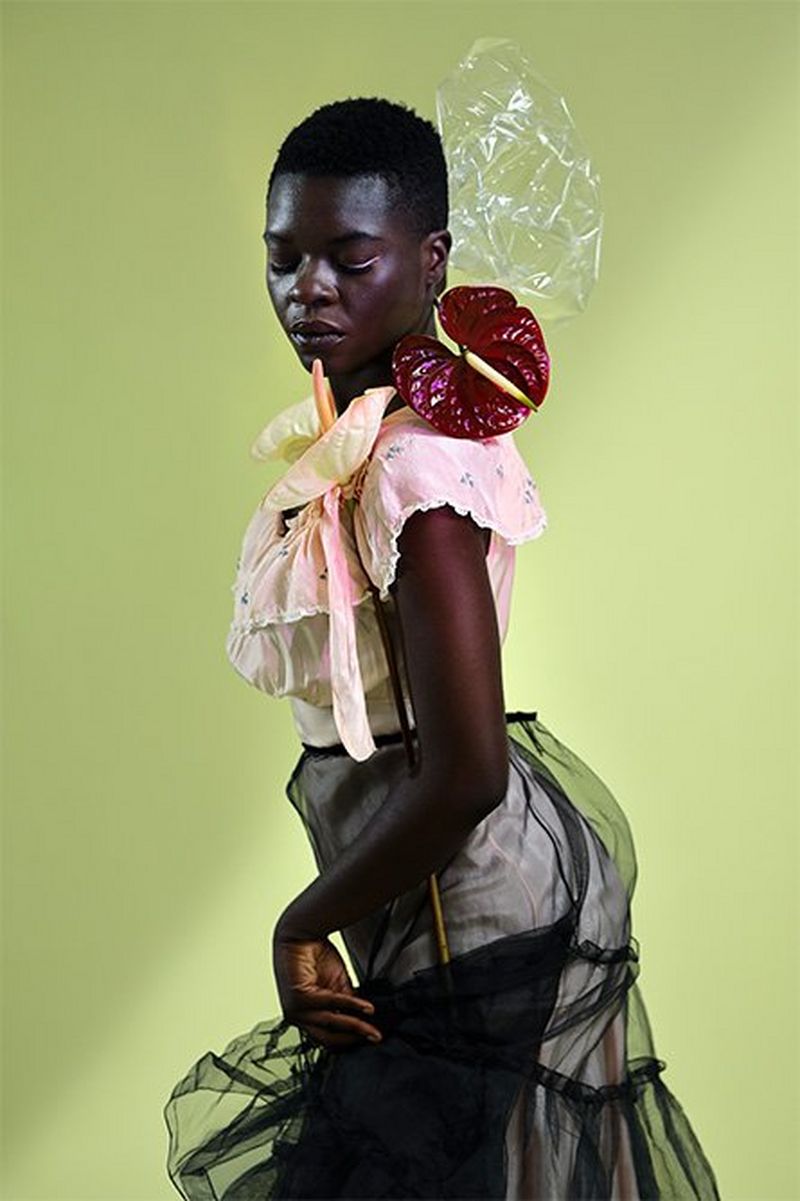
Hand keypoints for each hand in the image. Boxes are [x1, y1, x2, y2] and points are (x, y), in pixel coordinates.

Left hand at [272, 928, 382, 1050]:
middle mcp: (297, 1017)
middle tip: (375, 1037)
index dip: (350, 1040)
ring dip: (356, 1027)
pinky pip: (331, 1003)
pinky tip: (367, 1008)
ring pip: (331, 1023)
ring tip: (373, 1029)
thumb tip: (364, 1019)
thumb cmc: (314, 956)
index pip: (328, 1038)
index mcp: (305, 1016)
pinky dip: (352, 1005)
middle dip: (354, 1039)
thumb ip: (346, 1003)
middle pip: (329, 1038)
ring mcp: (296, 1009)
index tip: (370, 1037)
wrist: (300, 933)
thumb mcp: (336, 984)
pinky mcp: (299, 996)